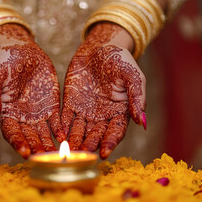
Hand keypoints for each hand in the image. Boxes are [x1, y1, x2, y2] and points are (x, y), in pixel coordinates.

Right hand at [0, 24, 64, 157]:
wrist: (23, 49)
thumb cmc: (4, 62)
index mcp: (6, 113)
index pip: (11, 133)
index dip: (17, 143)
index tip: (25, 153)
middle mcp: (22, 118)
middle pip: (29, 138)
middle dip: (36, 149)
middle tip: (44, 159)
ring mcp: (37, 114)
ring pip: (43, 134)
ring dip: (48, 145)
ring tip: (56, 155)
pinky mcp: (52, 106)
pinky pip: (56, 122)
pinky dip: (60, 130)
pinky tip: (64, 137)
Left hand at [62, 22, 146, 158]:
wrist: (100, 46)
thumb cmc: (120, 59)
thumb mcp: (133, 76)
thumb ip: (137, 98)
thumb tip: (143, 122)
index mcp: (119, 112)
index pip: (115, 132)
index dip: (109, 143)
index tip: (103, 153)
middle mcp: (102, 116)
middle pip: (96, 135)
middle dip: (89, 145)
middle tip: (82, 155)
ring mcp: (86, 111)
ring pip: (80, 130)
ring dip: (75, 141)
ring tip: (69, 151)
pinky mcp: (71, 104)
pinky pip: (65, 118)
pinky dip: (62, 128)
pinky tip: (58, 136)